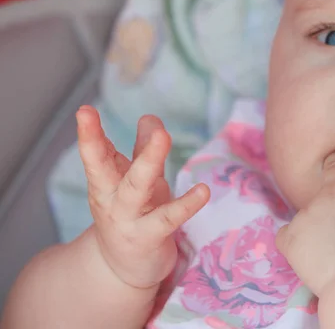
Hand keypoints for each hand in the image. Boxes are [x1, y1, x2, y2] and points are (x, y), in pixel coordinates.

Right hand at [76, 106, 208, 289]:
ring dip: (148, 161)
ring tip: (163, 136)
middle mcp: (111, 199)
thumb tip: (149, 117)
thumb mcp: (136, 181)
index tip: (84, 110)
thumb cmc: (134, 215)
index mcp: (105, 182)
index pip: (95, 154)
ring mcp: (128, 219)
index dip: (89, 132)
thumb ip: (143, 150)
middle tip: (88, 115)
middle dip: (95, 143)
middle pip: (101, 168)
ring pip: (136, 188)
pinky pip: (168, 218)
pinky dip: (186, 204)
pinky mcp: (149, 237)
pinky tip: (203, 190)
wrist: (124, 271)